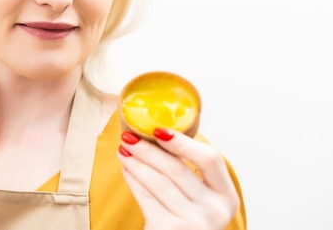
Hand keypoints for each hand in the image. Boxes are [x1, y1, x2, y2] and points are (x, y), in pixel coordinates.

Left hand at [117, 129, 239, 229]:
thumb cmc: (189, 220)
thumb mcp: (202, 199)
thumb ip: (191, 173)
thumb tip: (159, 135)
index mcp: (227, 196)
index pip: (210, 158)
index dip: (183, 142)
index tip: (158, 130)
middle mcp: (215, 210)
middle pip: (177, 169)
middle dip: (148, 149)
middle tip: (128, 136)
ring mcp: (193, 223)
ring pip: (158, 182)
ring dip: (136, 162)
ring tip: (123, 150)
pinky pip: (146, 198)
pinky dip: (133, 180)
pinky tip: (126, 170)